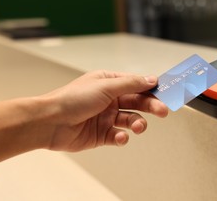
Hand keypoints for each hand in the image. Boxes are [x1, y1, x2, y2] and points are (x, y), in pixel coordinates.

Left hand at [41, 70, 167, 150]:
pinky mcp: (102, 134)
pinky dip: (122, 137)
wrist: (50, 122)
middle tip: (162, 111)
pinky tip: (120, 136)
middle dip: (151, 106)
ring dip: (137, 123)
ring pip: (130, 120)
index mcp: (109, 83)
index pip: (136, 84)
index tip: (166, 92)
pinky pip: (119, 136)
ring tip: (138, 126)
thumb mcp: (106, 86)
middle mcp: (109, 99)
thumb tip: (152, 79)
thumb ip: (131, 84)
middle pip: (137, 102)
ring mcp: (106, 117)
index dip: (151, 88)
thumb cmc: (73, 99)